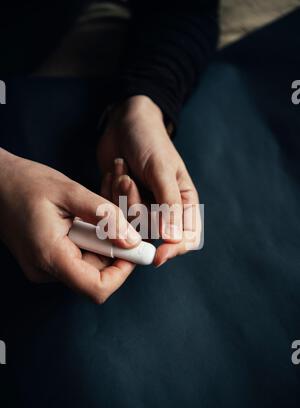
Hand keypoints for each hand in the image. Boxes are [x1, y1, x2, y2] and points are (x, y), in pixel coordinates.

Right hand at [0, 148, 140, 302]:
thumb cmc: (26, 182)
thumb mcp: (70, 192)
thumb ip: (106, 216)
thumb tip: (133, 241)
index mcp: (51, 256)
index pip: (98, 288)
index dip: (123, 272)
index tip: (133, 247)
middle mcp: (46, 270)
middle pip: (97, 275)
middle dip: (115, 248)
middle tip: (118, 216)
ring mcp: (44, 267)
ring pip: (89, 265)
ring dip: (103, 242)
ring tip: (97, 212)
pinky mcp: (45, 260)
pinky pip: (78, 257)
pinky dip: (90, 240)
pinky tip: (85, 218)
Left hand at [97, 95, 200, 265]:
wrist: (124, 123)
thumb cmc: (149, 141)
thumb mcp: (161, 170)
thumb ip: (169, 205)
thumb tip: (173, 239)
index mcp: (184, 203)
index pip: (186, 239)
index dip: (173, 250)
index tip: (157, 257)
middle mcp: (164, 210)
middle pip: (151, 233)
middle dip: (135, 207)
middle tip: (128, 179)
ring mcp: (141, 207)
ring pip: (128, 225)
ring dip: (120, 196)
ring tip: (121, 168)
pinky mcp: (121, 204)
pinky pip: (113, 214)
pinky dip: (109, 193)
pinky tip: (114, 171)